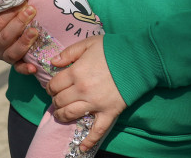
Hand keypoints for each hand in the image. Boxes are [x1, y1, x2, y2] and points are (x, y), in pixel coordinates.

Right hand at [0, 5, 38, 74]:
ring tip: (35, 31)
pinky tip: (34, 68)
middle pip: (5, 37)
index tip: (22, 3)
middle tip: (31, 10)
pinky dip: (25, 69)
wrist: (4, 19)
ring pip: (12, 52)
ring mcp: (1, 54)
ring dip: (24, 42)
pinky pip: (18, 67)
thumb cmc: (2, 7)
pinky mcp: (13, 61)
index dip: (10, 13)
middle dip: (19, 23)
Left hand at [47, 36, 126, 151]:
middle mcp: (82, 90)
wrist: (139, 58)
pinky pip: (97, 130)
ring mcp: (95, 103)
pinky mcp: (109, 112)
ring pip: (70, 114)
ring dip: (62, 116)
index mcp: (76, 72)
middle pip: (60, 101)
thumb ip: (69, 52)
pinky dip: (88, 141)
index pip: (54, 85)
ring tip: (62, 115)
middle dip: (56, 100)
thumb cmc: (114, 48)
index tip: (54, 87)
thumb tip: (53, 62)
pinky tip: (81, 148)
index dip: (51, 87)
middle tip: (59, 99)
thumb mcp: (90, 43)